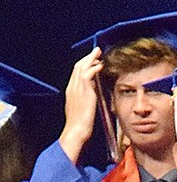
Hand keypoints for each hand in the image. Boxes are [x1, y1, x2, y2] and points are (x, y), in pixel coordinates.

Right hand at [58, 48, 102, 163]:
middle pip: (78, 67)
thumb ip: (86, 101)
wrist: (77, 130)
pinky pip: (88, 74)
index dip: (84, 65)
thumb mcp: (82, 110)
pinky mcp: (83, 91)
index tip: (92, 61)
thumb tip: (91, 96)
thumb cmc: (80, 125)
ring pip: (81, 67)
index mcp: (71, 92)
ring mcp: (77, 88)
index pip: (76, 74)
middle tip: (95, 51)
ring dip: (90, 59)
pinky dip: (94, 68)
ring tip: (98, 53)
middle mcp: (72, 87)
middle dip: (87, 58)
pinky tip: (100, 64)